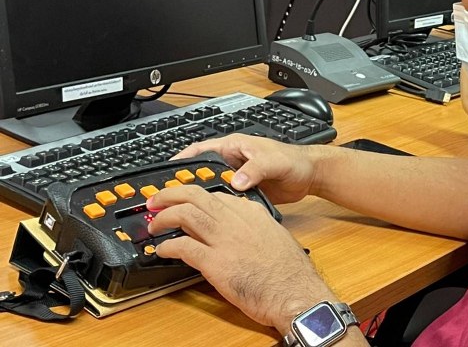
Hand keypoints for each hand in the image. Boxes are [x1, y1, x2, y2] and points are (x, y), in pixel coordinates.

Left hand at [148, 185, 336, 329]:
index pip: (217, 195)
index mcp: (252, 213)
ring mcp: (224, 239)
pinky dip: (167, 247)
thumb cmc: (289, 271)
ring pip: (185, 214)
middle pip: (196, 196)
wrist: (294, 291)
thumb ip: (256, 228)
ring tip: (154, 225)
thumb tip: (242, 232)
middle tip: (157, 201)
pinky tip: (161, 251)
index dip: (196, 198)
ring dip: (164, 217)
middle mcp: (236, 220)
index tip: (187, 203)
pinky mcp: (215, 263)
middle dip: (171, 195)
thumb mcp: (275, 237)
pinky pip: (183, 247)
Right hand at [172, 134, 317, 204]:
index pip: (200, 151)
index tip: (166, 174)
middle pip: (201, 173)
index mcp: (234, 147)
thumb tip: (236, 182)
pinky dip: (215, 210)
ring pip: (211, 188)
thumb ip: (255, 169)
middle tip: (169, 201)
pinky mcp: (244, 193)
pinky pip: (224, 201)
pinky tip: (208, 221)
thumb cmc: (294, 160)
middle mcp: (232, 162)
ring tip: (183, 214)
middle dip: (185, 185)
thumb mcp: (273, 161)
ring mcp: (237, 178)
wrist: (310, 176)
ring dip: (199, 200)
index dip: (181, 161)